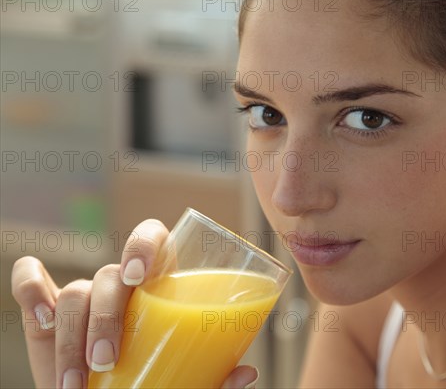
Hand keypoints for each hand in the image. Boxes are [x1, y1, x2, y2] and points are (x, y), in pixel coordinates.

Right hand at [11, 219, 258, 388]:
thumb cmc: (156, 386)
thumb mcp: (189, 382)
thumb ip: (217, 379)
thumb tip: (248, 374)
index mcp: (159, 286)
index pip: (153, 238)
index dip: (144, 243)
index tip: (139, 276)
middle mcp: (121, 286)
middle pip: (111, 274)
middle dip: (106, 316)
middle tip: (108, 359)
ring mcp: (84, 299)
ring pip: (74, 293)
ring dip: (72, 336)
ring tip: (78, 382)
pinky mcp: (47, 317)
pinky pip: (31, 288)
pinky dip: (30, 290)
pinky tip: (42, 317)